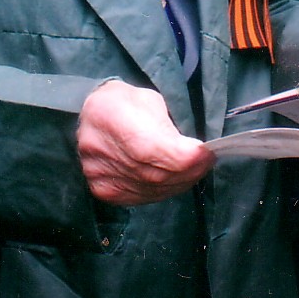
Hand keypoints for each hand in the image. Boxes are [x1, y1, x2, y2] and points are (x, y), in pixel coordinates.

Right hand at [77, 80, 212, 206]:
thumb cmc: (126, 102)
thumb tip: (193, 153)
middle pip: (155, 172)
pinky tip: (176, 178)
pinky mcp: (102, 190)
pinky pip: (143, 197)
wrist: (91, 115)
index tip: (207, 152)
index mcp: (108, 114)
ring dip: (181, 181)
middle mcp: (97, 148)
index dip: (184, 156)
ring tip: (196, 168)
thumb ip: (168, 126)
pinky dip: (165, 189)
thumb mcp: (149, 100)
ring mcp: (97, 173)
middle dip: (189, 169)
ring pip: (152, 188)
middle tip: (207, 160)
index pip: (151, 148)